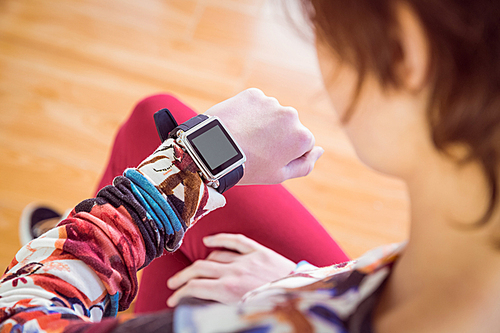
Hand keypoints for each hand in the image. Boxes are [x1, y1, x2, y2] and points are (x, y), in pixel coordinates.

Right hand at [166, 233, 295, 305]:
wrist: (302, 297)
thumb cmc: (272, 308)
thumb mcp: (241, 311)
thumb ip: (220, 306)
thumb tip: (203, 305)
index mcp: (229, 290)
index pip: (195, 287)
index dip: (180, 293)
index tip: (174, 298)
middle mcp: (235, 272)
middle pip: (199, 269)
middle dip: (182, 277)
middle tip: (173, 283)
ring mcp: (247, 259)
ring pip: (214, 256)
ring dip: (200, 262)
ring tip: (191, 269)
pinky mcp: (260, 252)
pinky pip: (235, 240)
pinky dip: (220, 239)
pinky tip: (208, 241)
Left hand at [204, 88, 323, 184]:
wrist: (213, 151)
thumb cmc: (248, 168)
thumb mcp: (279, 175)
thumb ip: (306, 164)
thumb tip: (320, 150)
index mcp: (302, 137)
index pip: (304, 144)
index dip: (286, 153)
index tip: (268, 159)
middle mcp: (292, 115)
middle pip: (288, 127)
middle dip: (276, 136)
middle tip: (254, 150)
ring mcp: (272, 103)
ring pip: (272, 114)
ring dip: (262, 123)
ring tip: (242, 138)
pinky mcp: (253, 94)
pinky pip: (255, 104)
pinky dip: (248, 113)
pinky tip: (237, 126)